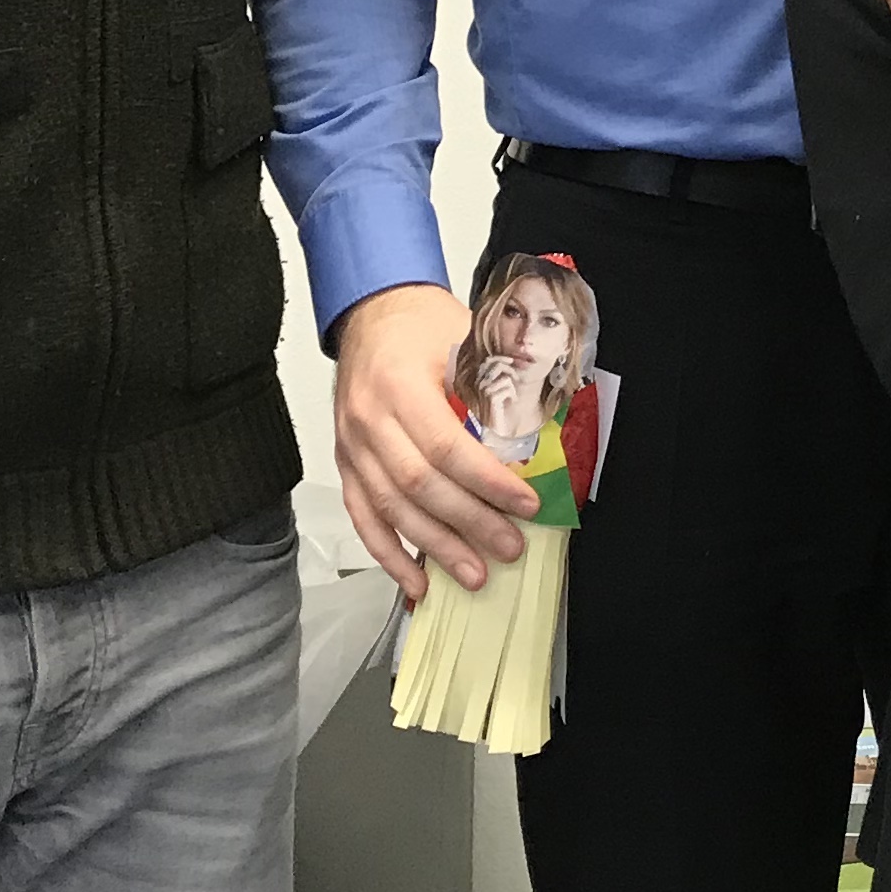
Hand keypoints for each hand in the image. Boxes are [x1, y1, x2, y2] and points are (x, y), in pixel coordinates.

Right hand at [330, 281, 532, 601]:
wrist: (372, 309)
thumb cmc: (420, 323)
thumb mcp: (466, 338)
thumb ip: (498, 382)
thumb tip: (544, 431)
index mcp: (400, 384)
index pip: (445, 446)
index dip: (487, 482)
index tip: (524, 504)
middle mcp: (369, 419)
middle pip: (419, 485)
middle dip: (469, 523)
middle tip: (509, 547)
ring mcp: (352, 445)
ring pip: (391, 509)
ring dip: (435, 548)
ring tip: (474, 573)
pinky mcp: (346, 463)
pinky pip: (364, 517)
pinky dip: (388, 555)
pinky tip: (417, 581)